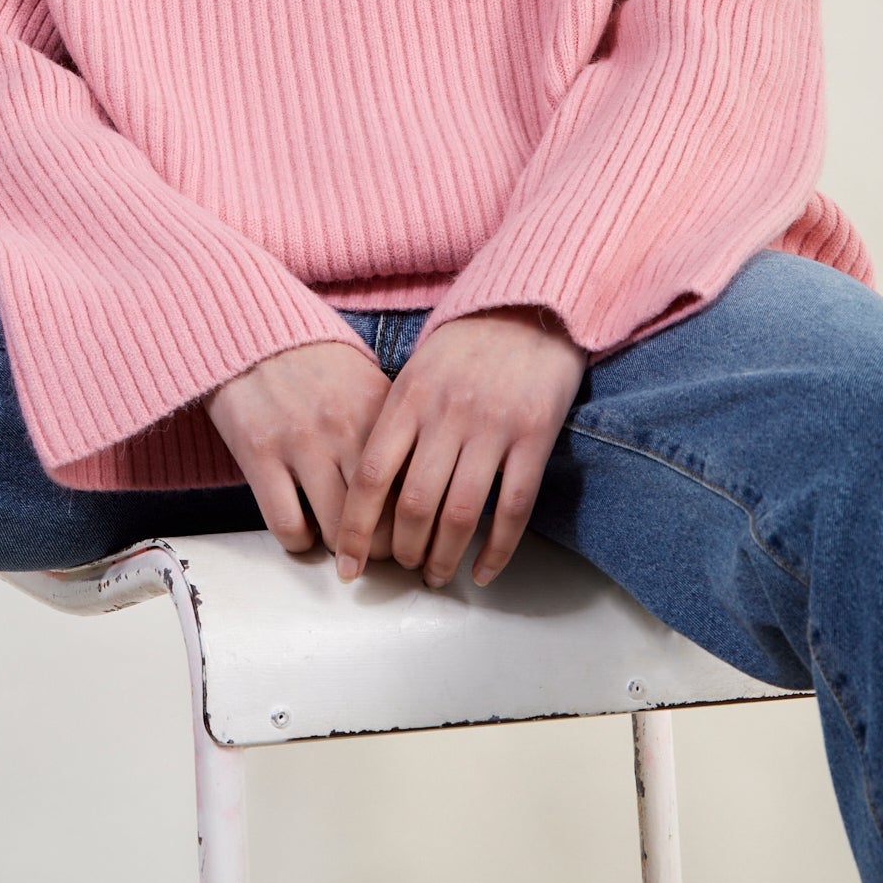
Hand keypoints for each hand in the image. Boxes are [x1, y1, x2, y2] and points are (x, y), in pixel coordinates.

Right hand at [201, 341, 400, 561]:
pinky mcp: (260, 455)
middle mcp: (345, 429)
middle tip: (377, 551)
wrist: (251, 329)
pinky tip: (302, 529)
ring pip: (338, 531)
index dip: (415, 522)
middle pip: (382, 520)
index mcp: (378, 411)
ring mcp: (301, 443)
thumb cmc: (312, 360)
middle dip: (384, 548)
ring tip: (341, 543)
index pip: (413, 487)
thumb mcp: (367, 381)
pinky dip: (298, 540)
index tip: (411, 535)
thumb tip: (417, 480)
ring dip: (342, 548)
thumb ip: (392, 427)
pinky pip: (288, 524)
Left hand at [334, 306, 587, 589]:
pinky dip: (497, 549)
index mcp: (409, 397)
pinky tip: (483, 571)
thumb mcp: (417, 370)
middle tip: (400, 569)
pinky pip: (514, 507)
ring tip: (436, 576)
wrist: (529, 306)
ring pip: (461, 513)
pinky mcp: (535, 435)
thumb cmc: (465, 343)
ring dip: (444, 557)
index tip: (347, 564)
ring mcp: (493, 426)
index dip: (357, 528)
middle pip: (414, 504)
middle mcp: (447, 414)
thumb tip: (370, 488)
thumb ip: (394, 421)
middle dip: (402, 550)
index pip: (373, 476)